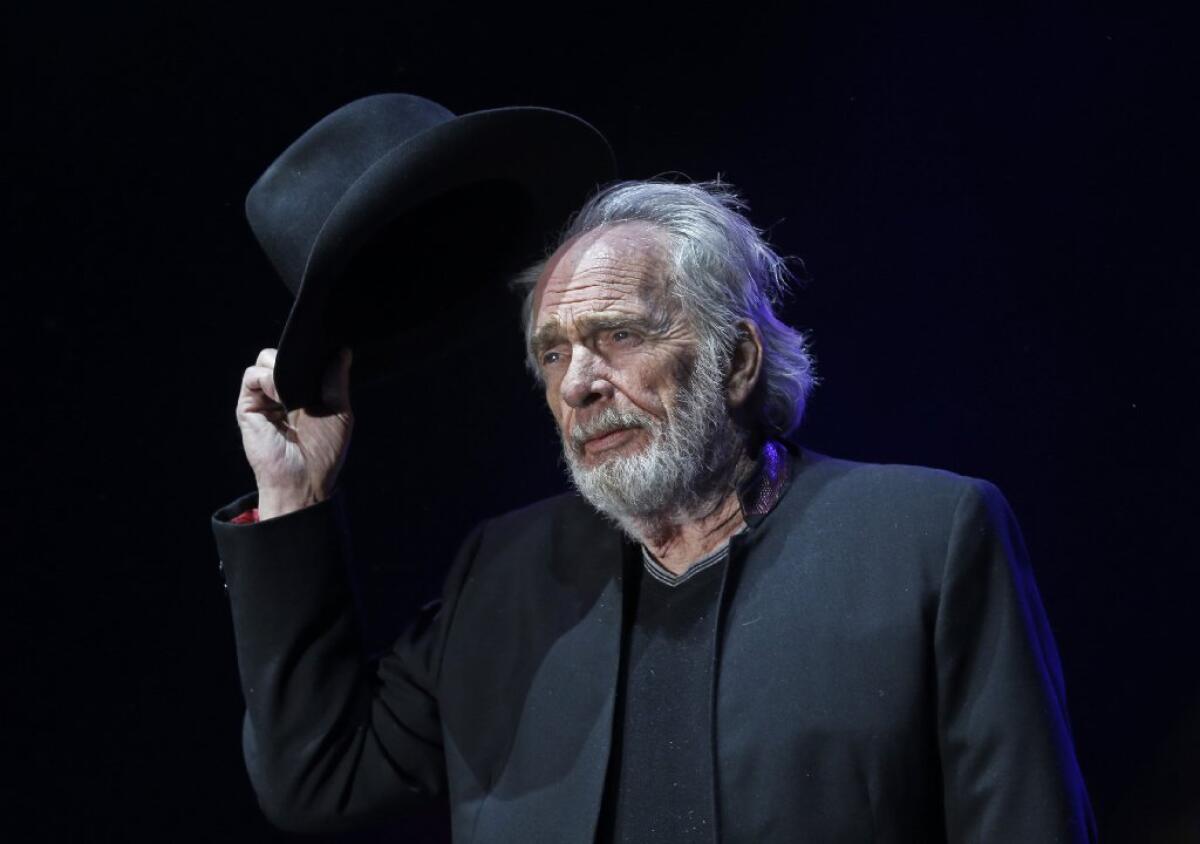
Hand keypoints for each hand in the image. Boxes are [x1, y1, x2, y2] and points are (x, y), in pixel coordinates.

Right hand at [235, 347, 353, 518]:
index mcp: (304, 393)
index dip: (308, 356)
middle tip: (306, 378)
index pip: (300, 361)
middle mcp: (282, 393)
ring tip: (293, 392)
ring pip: (265, 360)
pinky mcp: (248, 406)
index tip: (321, 354)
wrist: (304, 478)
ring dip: (281, 368)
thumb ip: (337, 381)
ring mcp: (264, 399)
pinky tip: (280, 393)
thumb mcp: (339, 412)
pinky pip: (251, 375)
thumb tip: (342, 352)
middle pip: (281, 356)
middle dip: (293, 359)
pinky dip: (266, 377)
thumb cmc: (324, 452)